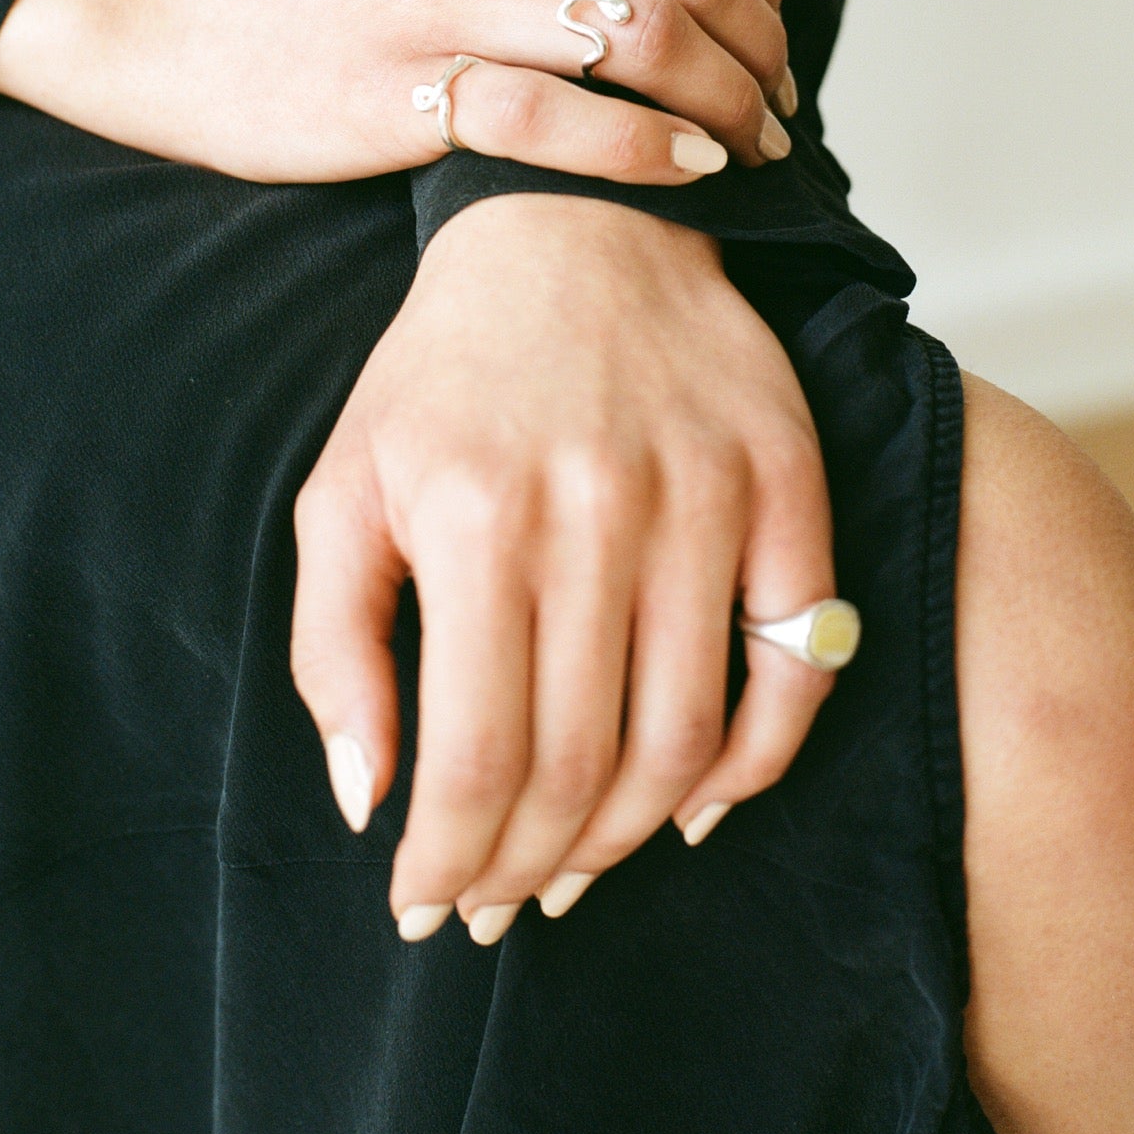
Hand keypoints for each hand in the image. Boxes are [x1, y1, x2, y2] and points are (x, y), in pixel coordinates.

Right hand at [0, 0, 794, 183]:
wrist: (185, 24)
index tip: (777, 35)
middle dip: (761, 44)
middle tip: (781, 105)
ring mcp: (434, 0)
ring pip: (633, 37)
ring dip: (722, 102)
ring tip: (752, 148)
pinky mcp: (399, 92)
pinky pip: (549, 118)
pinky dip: (638, 147)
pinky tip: (685, 170)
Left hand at [289, 193, 838, 941]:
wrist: (576, 228)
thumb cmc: (442, 374)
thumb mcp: (342, 488)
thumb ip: (335, 646)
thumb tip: (368, 801)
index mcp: (473, 519)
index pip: (473, 758)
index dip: (448, 861)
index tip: (426, 905)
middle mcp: (597, 513)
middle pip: (579, 767)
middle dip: (526, 868)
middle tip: (497, 903)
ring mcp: (708, 499)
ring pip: (685, 742)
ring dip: (626, 837)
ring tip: (576, 866)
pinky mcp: (786, 484)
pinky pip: (797, 668)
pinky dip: (756, 763)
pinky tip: (698, 804)